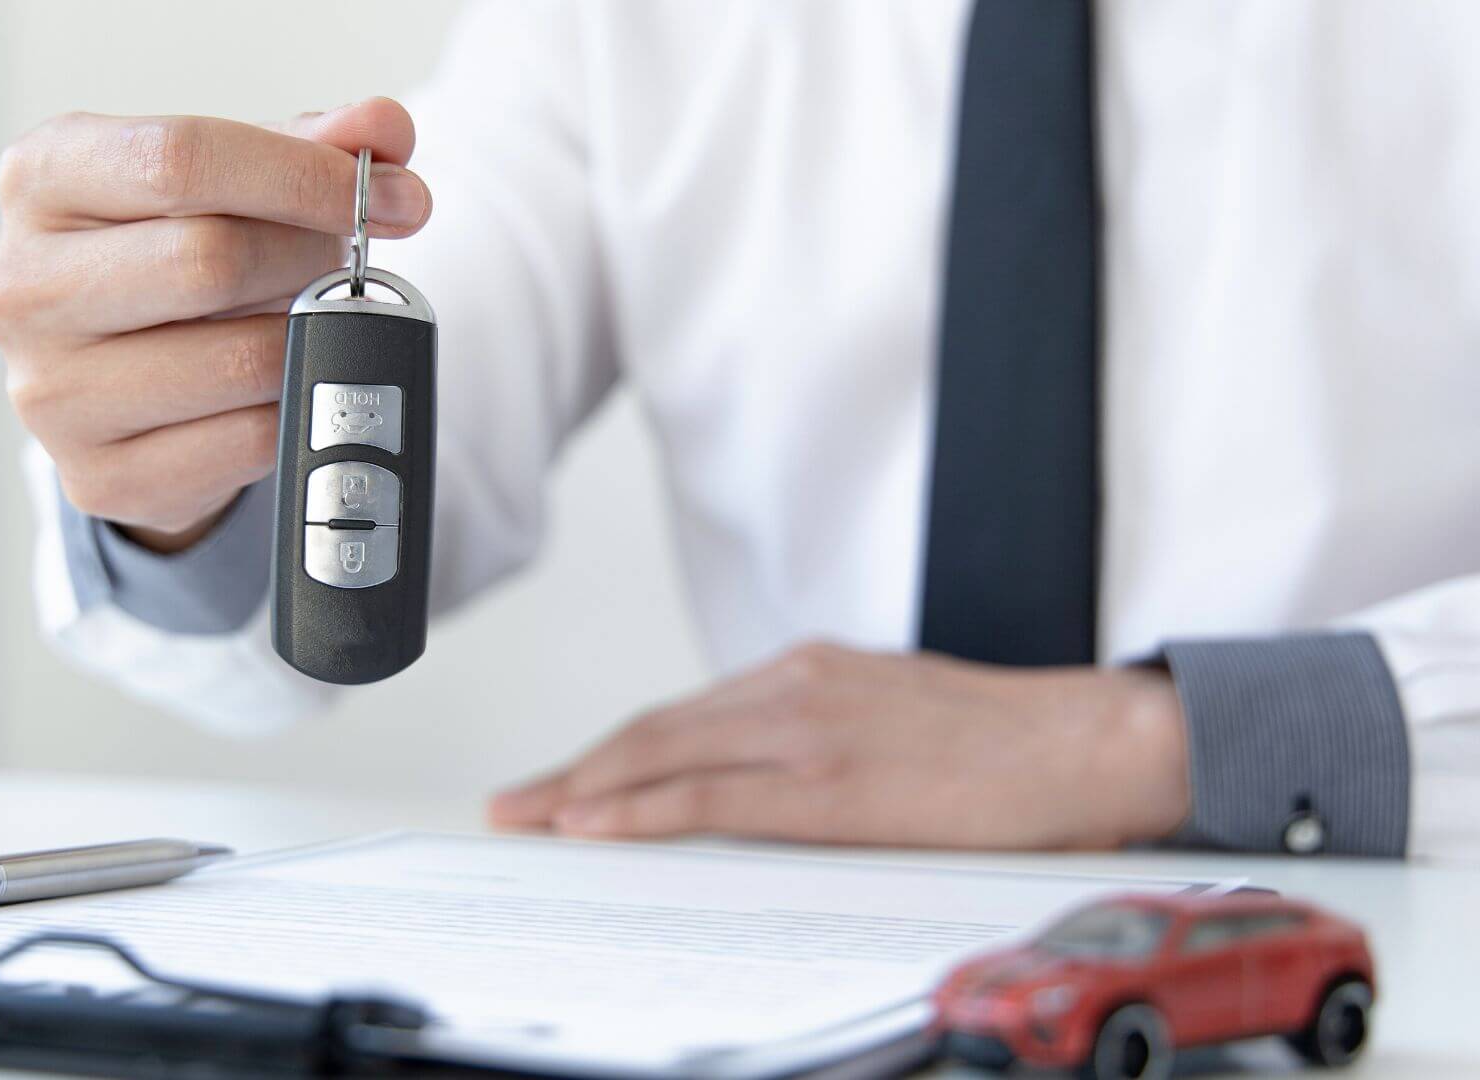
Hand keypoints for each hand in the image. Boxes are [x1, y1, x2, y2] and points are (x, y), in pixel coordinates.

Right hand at [0, 100, 431, 551]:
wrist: (118, 387)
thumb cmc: (171, 262)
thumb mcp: (227, 183)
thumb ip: (307, 143)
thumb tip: (384, 128)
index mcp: (43, 179)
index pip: (182, 159)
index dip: (304, 176)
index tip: (394, 195)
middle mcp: (24, 285)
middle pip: (209, 259)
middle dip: (311, 258)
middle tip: (349, 264)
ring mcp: (51, 392)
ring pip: (238, 360)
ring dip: (307, 340)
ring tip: (307, 322)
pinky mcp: (98, 477)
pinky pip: (249, 441)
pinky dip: (292, 410)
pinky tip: (281, 386)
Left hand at [489, 642, 1189, 849]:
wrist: (1085, 743)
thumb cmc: (1004, 742)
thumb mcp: (890, 716)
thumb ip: (820, 738)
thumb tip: (766, 783)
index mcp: (808, 674)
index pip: (683, 718)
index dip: (613, 753)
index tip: (565, 779)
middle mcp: (793, 688)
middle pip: (653, 732)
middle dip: (575, 772)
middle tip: (515, 804)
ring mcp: (805, 727)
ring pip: (662, 756)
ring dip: (584, 791)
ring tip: (531, 819)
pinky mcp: (828, 778)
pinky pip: (709, 793)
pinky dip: (640, 809)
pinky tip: (595, 825)